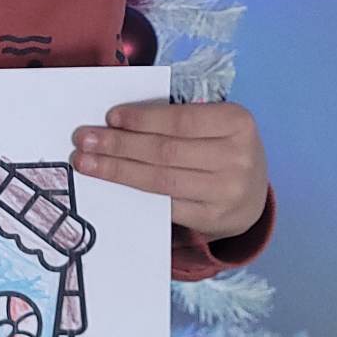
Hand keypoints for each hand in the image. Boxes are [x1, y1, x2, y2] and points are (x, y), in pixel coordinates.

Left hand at [71, 99, 268, 241]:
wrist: (252, 196)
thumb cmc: (221, 149)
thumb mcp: (215, 125)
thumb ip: (177, 120)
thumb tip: (116, 120)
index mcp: (237, 122)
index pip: (180, 119)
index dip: (142, 119)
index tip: (109, 117)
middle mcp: (237, 158)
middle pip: (165, 151)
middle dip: (119, 145)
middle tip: (84, 140)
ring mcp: (226, 192)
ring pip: (160, 179)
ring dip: (117, 170)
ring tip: (86, 162)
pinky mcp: (213, 218)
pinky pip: (164, 204)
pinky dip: (134, 191)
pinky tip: (111, 182)